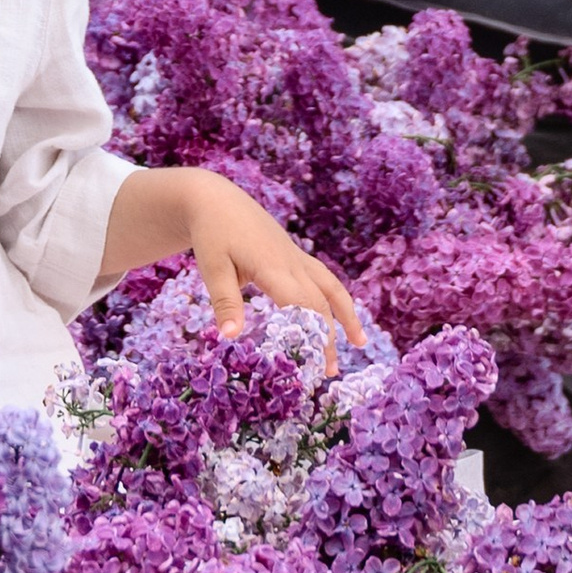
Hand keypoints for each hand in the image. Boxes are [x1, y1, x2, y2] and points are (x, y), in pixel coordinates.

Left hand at [185, 176, 364, 344]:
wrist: (216, 200)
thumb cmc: (212, 234)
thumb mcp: (212, 268)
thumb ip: (225, 302)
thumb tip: (230, 337)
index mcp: (272, 266)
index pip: (300, 303)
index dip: (309, 331)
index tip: (312, 362)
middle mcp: (292, 262)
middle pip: (319, 303)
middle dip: (327, 338)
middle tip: (328, 372)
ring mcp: (297, 257)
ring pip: (330, 288)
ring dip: (346, 316)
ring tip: (359, 343)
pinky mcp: (295, 256)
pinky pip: (324, 278)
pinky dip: (336, 299)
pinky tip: (339, 316)